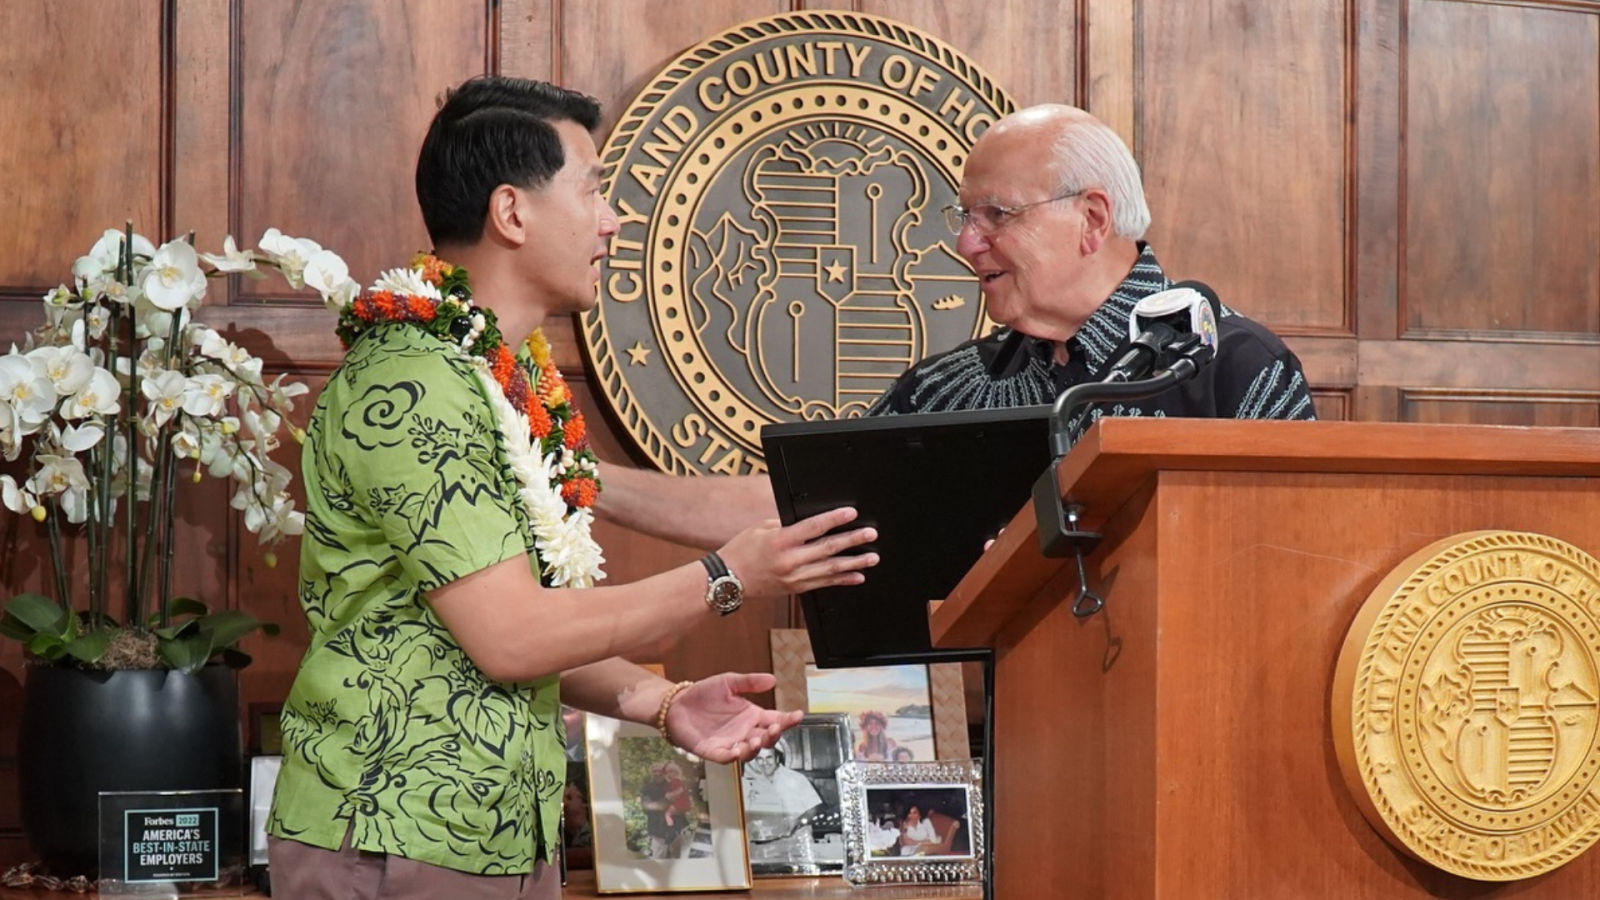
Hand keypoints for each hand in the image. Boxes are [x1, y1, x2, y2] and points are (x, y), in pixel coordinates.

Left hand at [663, 672, 802, 762]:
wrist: (676, 704)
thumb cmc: (703, 694)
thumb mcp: (728, 682)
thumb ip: (749, 682)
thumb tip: (772, 679)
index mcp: (751, 716)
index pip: (775, 720)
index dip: (788, 720)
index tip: (798, 715)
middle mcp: (744, 732)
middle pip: (766, 739)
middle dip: (773, 735)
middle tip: (775, 727)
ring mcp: (730, 743)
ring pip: (749, 752)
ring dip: (755, 748)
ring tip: (755, 739)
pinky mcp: (713, 751)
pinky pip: (726, 758)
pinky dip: (733, 756)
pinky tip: (736, 749)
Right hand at [717, 507, 877, 598]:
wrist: (729, 579)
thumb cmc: (743, 550)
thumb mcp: (761, 528)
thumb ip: (786, 525)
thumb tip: (811, 522)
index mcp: (781, 540)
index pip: (813, 527)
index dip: (834, 519)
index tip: (851, 514)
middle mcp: (790, 560)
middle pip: (828, 548)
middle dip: (852, 541)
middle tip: (870, 534)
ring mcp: (795, 577)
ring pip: (831, 569)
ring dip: (854, 563)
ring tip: (872, 557)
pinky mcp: (796, 588)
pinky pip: (824, 584)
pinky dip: (842, 580)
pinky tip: (857, 576)